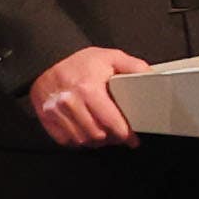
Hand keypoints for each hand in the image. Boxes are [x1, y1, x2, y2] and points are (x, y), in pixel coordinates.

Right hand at [29, 44, 149, 147]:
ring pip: (82, 140)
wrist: (47, 60)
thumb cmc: (81, 62)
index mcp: (88, 89)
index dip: (125, 134)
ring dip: (96, 141)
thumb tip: (152, 77)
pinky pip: (65, 140)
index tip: (132, 138)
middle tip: (120, 135)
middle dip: (112, 138)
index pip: (110, 122)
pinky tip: (87, 131)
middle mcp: (69, 102)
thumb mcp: (111, 57)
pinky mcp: (46, 118)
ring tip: (105, 134)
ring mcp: (54, 111)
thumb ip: (134, 67)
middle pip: (97, 135)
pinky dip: (78, 140)